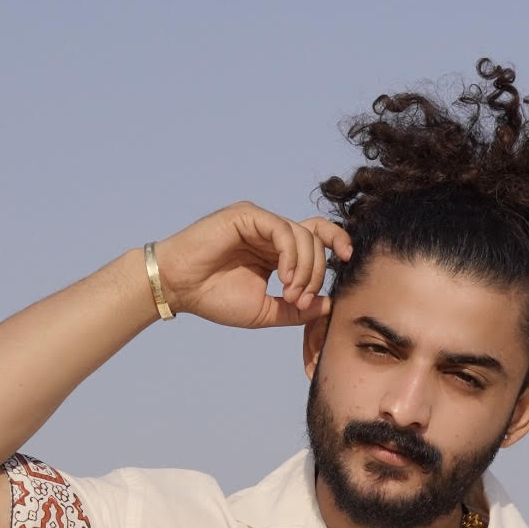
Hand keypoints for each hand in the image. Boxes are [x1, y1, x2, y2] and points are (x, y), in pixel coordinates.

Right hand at [153, 203, 352, 328]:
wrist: (179, 289)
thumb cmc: (214, 298)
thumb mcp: (264, 311)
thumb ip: (296, 309)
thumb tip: (329, 304)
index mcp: (276, 251)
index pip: (316, 237)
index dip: (337, 243)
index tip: (349, 260)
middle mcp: (270, 233)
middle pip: (315, 238)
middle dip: (317, 273)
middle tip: (299, 299)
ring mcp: (259, 221)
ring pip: (303, 234)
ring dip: (305, 268)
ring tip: (290, 293)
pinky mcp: (248, 216)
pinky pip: (283, 229)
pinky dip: (291, 255)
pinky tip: (284, 277)